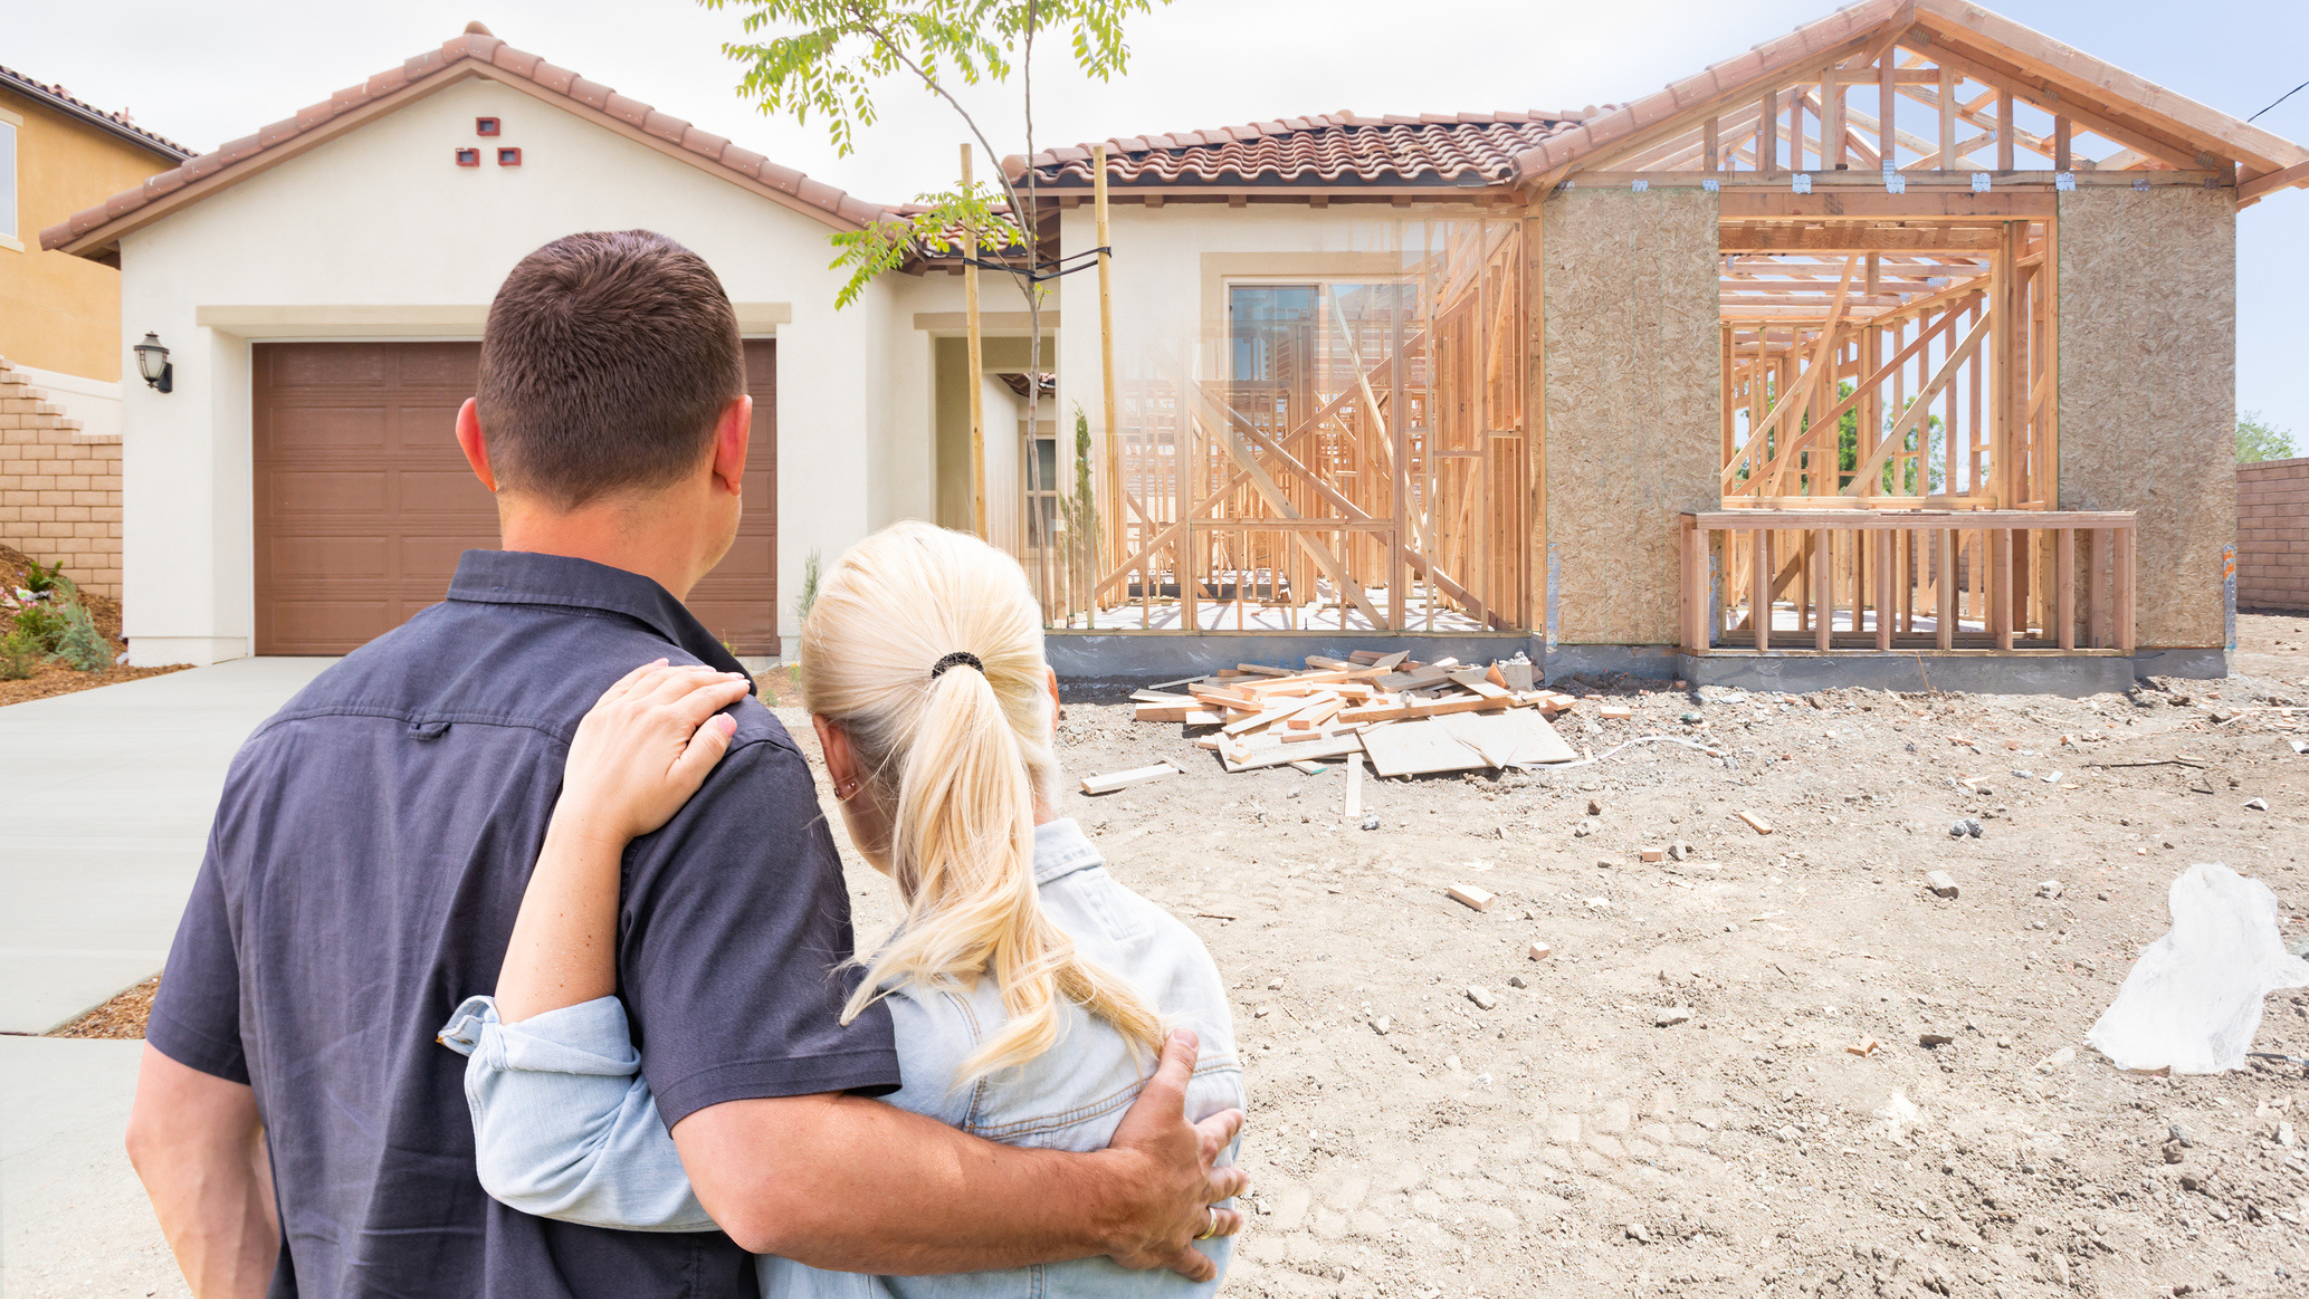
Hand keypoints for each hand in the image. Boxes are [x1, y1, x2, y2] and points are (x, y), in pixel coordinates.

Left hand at [558, 660, 752, 843]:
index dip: (728, 690)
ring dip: (684, 670)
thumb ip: (710, 748)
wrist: (590, 817)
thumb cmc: (640, 806)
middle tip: (733, 677)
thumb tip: (728, 719)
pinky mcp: (599, 715)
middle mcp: (643, 708)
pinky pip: (627, 682)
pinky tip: (659, 665)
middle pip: (685, 682)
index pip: (706, 697)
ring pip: (657, 677)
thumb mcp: (685, 783)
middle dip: (713, 677)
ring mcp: (618, 709)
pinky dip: (647, 670)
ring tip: (704, 670)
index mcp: (668, 723)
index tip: (745, 687)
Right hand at [1100, 1029, 1248, 1280]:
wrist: (1118, 1197)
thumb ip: (1176, 1063)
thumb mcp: (1160, 1095)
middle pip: (1223, 1181)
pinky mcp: (1170, 1248)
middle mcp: (1197, 1186)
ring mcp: (1186, 1220)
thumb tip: (1189, 1030)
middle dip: (1234, 1178)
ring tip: (1238, 1221)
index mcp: (1196, 1149)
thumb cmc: (1138, 1146)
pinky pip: (1190, 1261)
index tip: (1240, 1116)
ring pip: (1213, 1221)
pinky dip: (1199, 1267)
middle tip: (1245, 1178)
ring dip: (1226, 1220)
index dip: (1229, 1121)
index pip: (1218, 1130)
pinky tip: (1209, 1273)